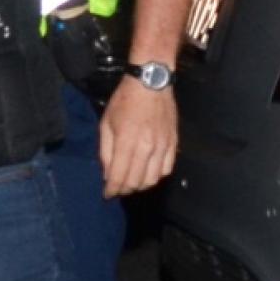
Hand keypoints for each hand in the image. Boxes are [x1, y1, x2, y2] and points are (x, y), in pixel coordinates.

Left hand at [99, 77, 177, 197]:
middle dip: (125, 189)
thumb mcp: (106, 123)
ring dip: (140, 186)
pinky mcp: (173, 144)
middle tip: (117, 189)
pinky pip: (166, 169)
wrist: (150, 84)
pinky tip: (147, 174)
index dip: (112, 190)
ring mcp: (162, 147)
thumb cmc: (124, 101)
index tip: (107, 195)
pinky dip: (156, 177)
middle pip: (136, 181)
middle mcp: (147, 148)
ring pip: (153, 179)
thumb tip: (108, 174)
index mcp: (127, 141)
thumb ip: (106, 151)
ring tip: (131, 183)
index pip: (120, 176)